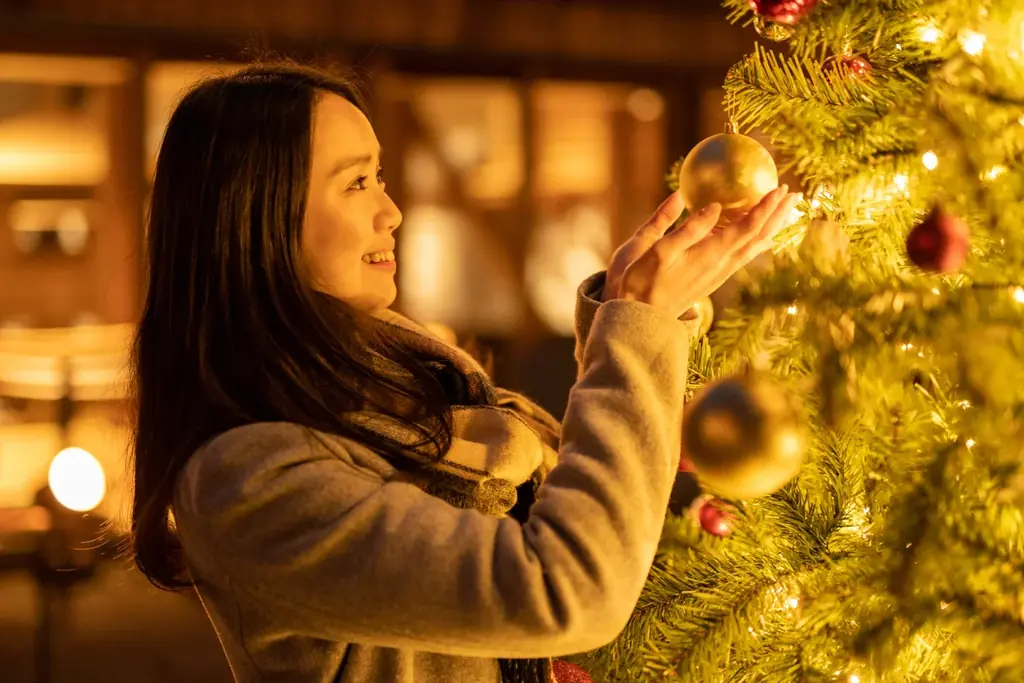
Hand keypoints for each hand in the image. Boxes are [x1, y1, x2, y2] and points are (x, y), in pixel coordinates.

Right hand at [603, 186, 799, 317]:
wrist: (639, 318)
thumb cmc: (640, 281)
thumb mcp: (656, 250)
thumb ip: (686, 228)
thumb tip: (714, 206)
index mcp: (710, 254)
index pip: (747, 227)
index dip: (765, 207)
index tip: (779, 188)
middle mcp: (721, 265)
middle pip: (758, 237)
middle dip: (777, 214)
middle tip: (794, 193)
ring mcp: (719, 274)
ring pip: (755, 247)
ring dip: (772, 227)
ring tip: (786, 211)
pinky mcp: (713, 278)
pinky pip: (745, 255)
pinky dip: (759, 242)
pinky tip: (762, 238)